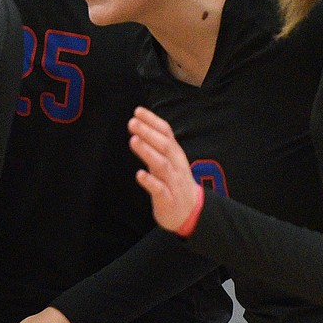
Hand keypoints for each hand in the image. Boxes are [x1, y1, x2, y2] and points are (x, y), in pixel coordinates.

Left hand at [128, 107, 201, 233]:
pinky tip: (139, 174)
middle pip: (165, 145)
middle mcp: (176, 165)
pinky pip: (160, 189)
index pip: (166, 133)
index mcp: (175, 154)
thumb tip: (140, 124)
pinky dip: (150, 181)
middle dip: (148, 133)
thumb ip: (156, 144)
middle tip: (132, 122)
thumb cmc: (174, 181)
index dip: (153, 121)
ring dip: (148, 152)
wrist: (191, 211)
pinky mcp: (168, 199)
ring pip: (162, 165)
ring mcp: (173, 182)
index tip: (137, 111)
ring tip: (134, 141)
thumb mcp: (169, 159)